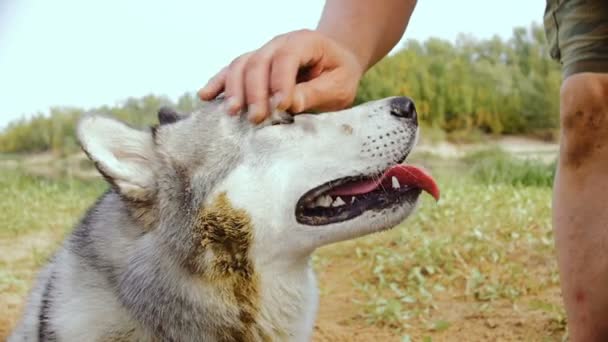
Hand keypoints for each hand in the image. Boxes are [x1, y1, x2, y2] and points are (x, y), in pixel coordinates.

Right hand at [198, 29, 364, 122]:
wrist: (335, 62)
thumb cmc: (339, 75)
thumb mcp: (339, 85)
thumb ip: (316, 93)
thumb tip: (290, 104)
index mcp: (305, 42)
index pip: (286, 58)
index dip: (281, 81)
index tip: (281, 106)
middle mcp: (279, 43)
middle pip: (258, 62)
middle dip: (255, 91)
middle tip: (256, 118)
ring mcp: (263, 53)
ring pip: (241, 65)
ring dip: (234, 89)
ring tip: (232, 113)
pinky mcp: (253, 66)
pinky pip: (231, 71)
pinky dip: (218, 83)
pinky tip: (205, 96)